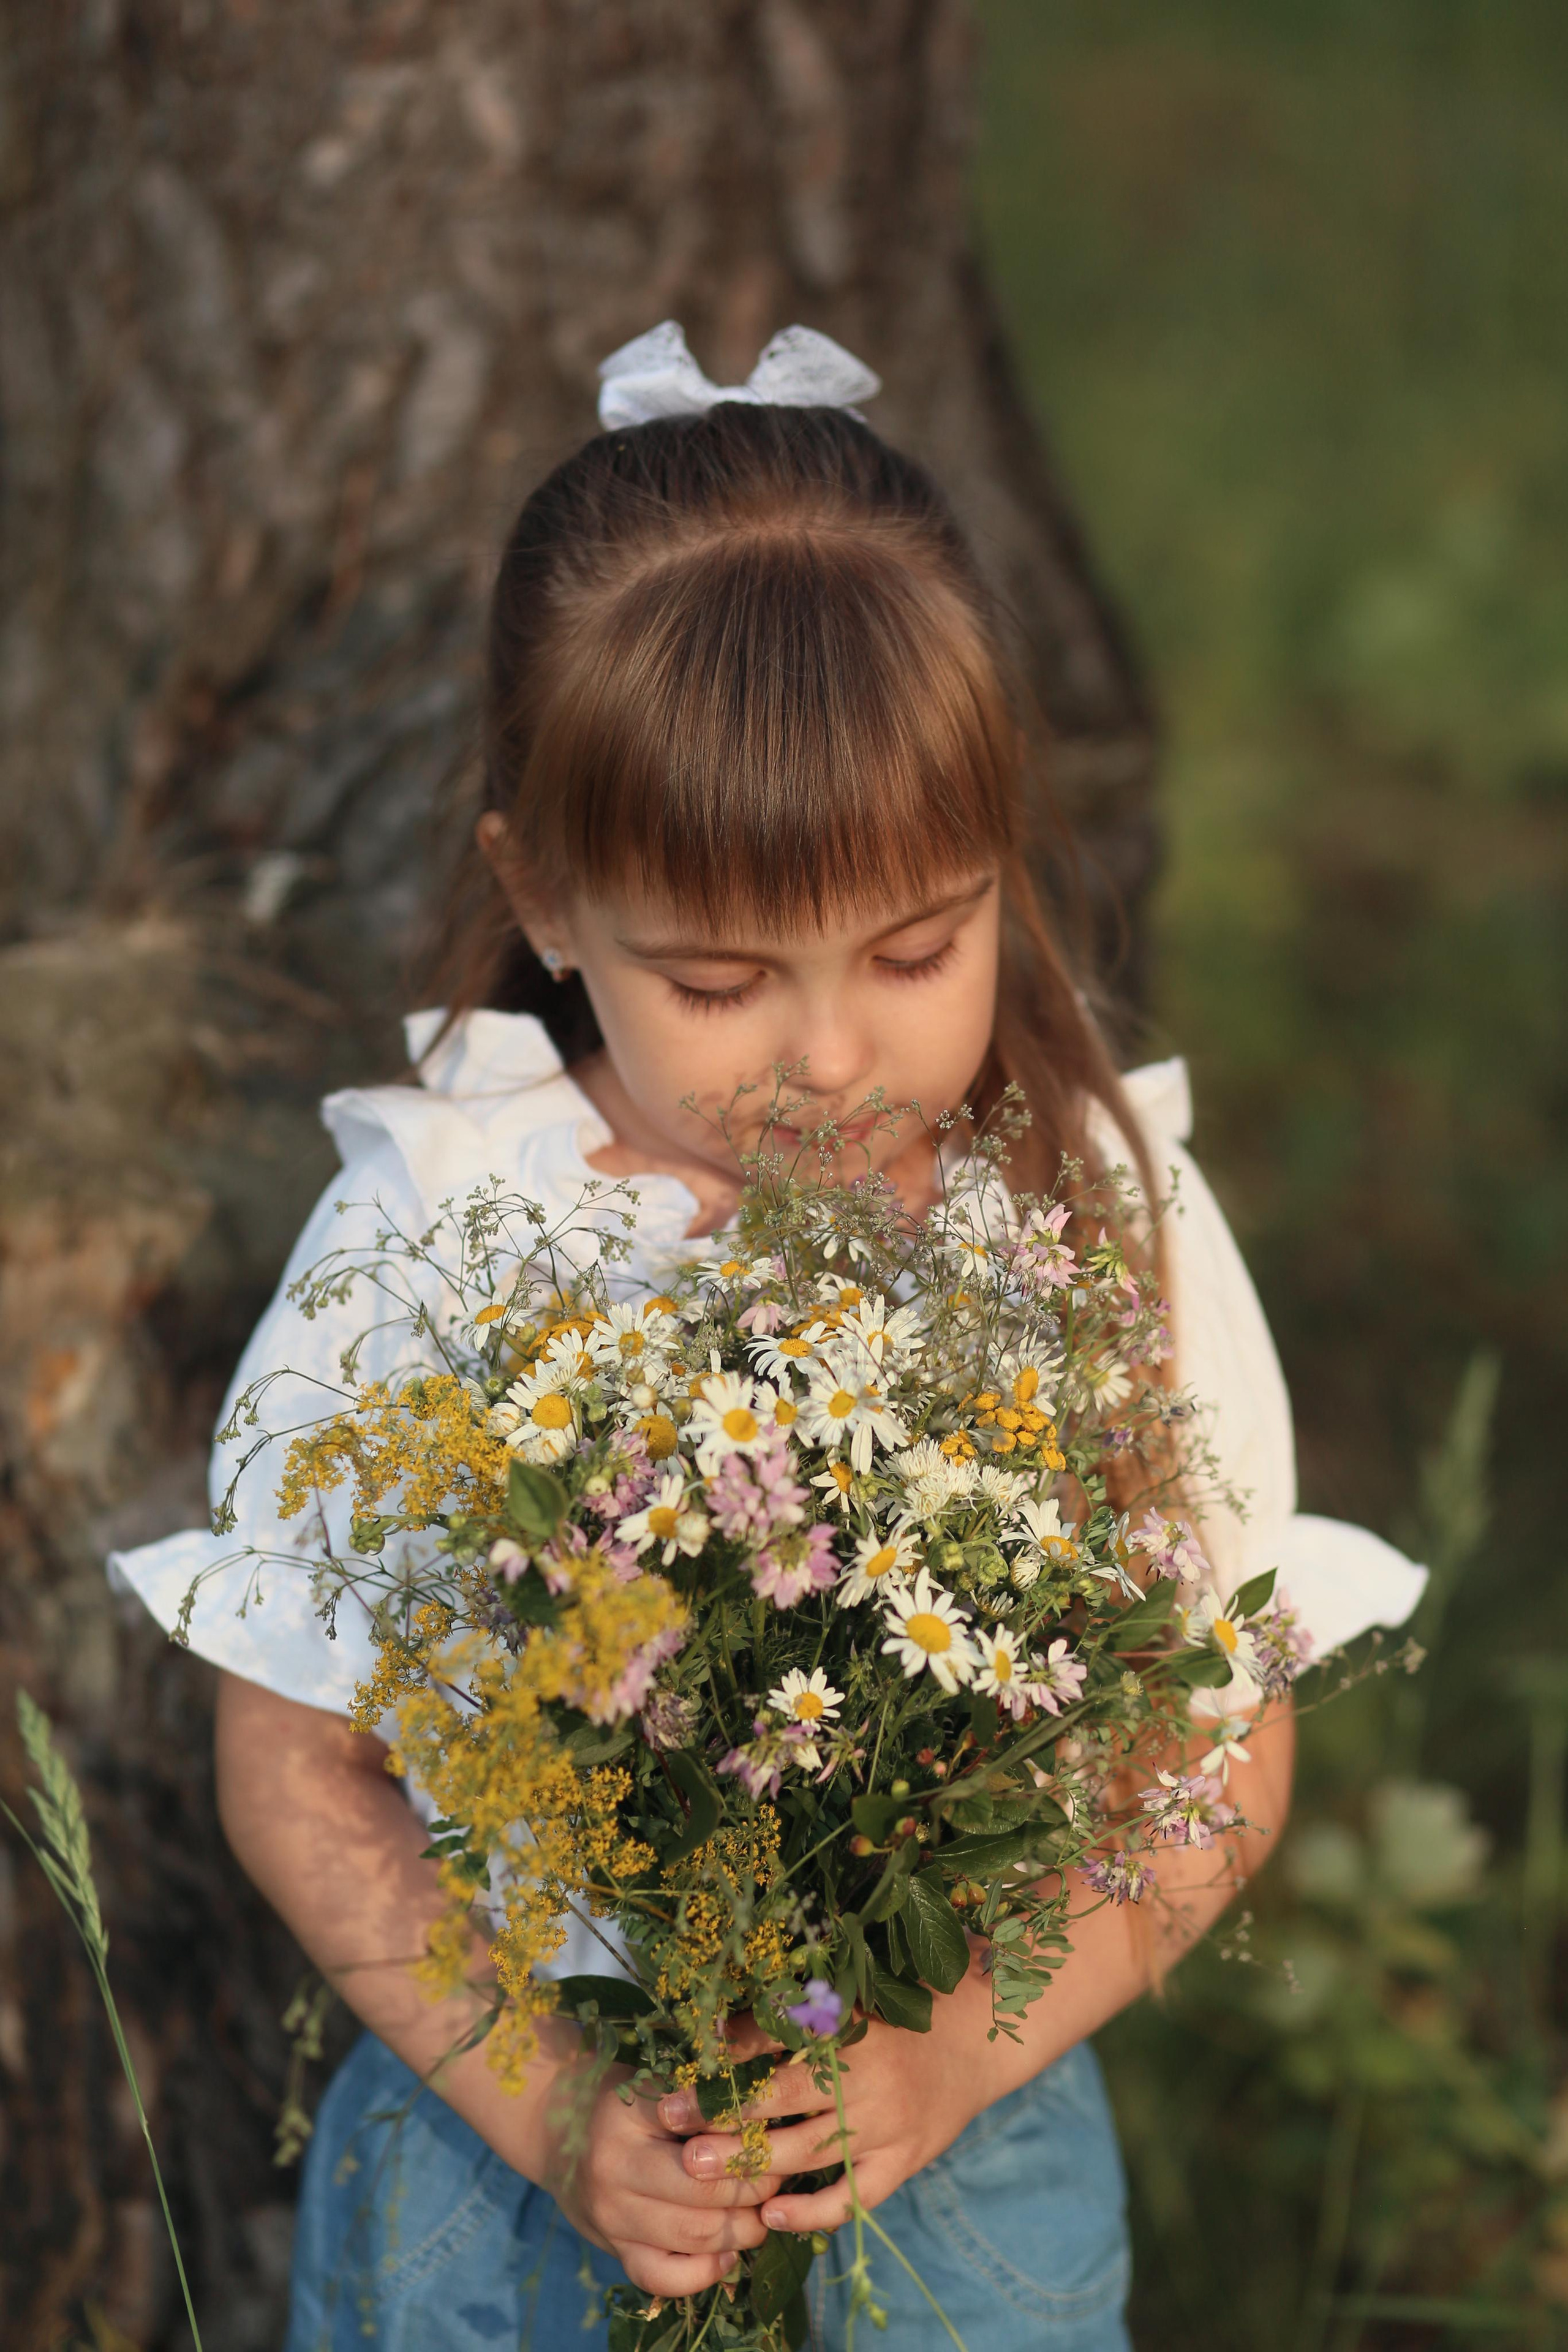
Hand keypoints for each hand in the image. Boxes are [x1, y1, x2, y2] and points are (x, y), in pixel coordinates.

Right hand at [536, 2059, 789, 2298]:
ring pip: (693, 2238)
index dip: (752, 2144)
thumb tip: (771, 2105)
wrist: (556, 2124)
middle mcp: (616, 2169)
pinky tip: (727, 2254)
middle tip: (778, 2180)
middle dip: (754, 2192)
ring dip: (741, 2231)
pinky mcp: (613, 2250)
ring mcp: (612, 2216)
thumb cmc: (621, 2094)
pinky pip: (662, 2278)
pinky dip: (703, 2273)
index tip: (775, 2140)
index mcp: (630, 2114)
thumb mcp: (657, 2078)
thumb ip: (706, 2092)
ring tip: (761, 2213)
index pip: (707, 2136)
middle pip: (705, 2194)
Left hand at [656, 1994, 989, 2237]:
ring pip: (808, 2151)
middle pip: (783, 2097)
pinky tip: (769, 2216)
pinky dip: (811, 2212)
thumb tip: (715, 2028)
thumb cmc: (893, 2022)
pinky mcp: (903, 2160)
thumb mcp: (846, 2004)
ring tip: (696, 2171)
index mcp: (848, 2025)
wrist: (970, 2046)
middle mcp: (866, 2074)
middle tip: (669, 2124)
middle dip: (722, 2113)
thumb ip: (787, 2016)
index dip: (724, 2054)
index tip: (679, 2067)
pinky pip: (853, 2197)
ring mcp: (887, 2122)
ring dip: (749, 2163)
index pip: (775, 2038)